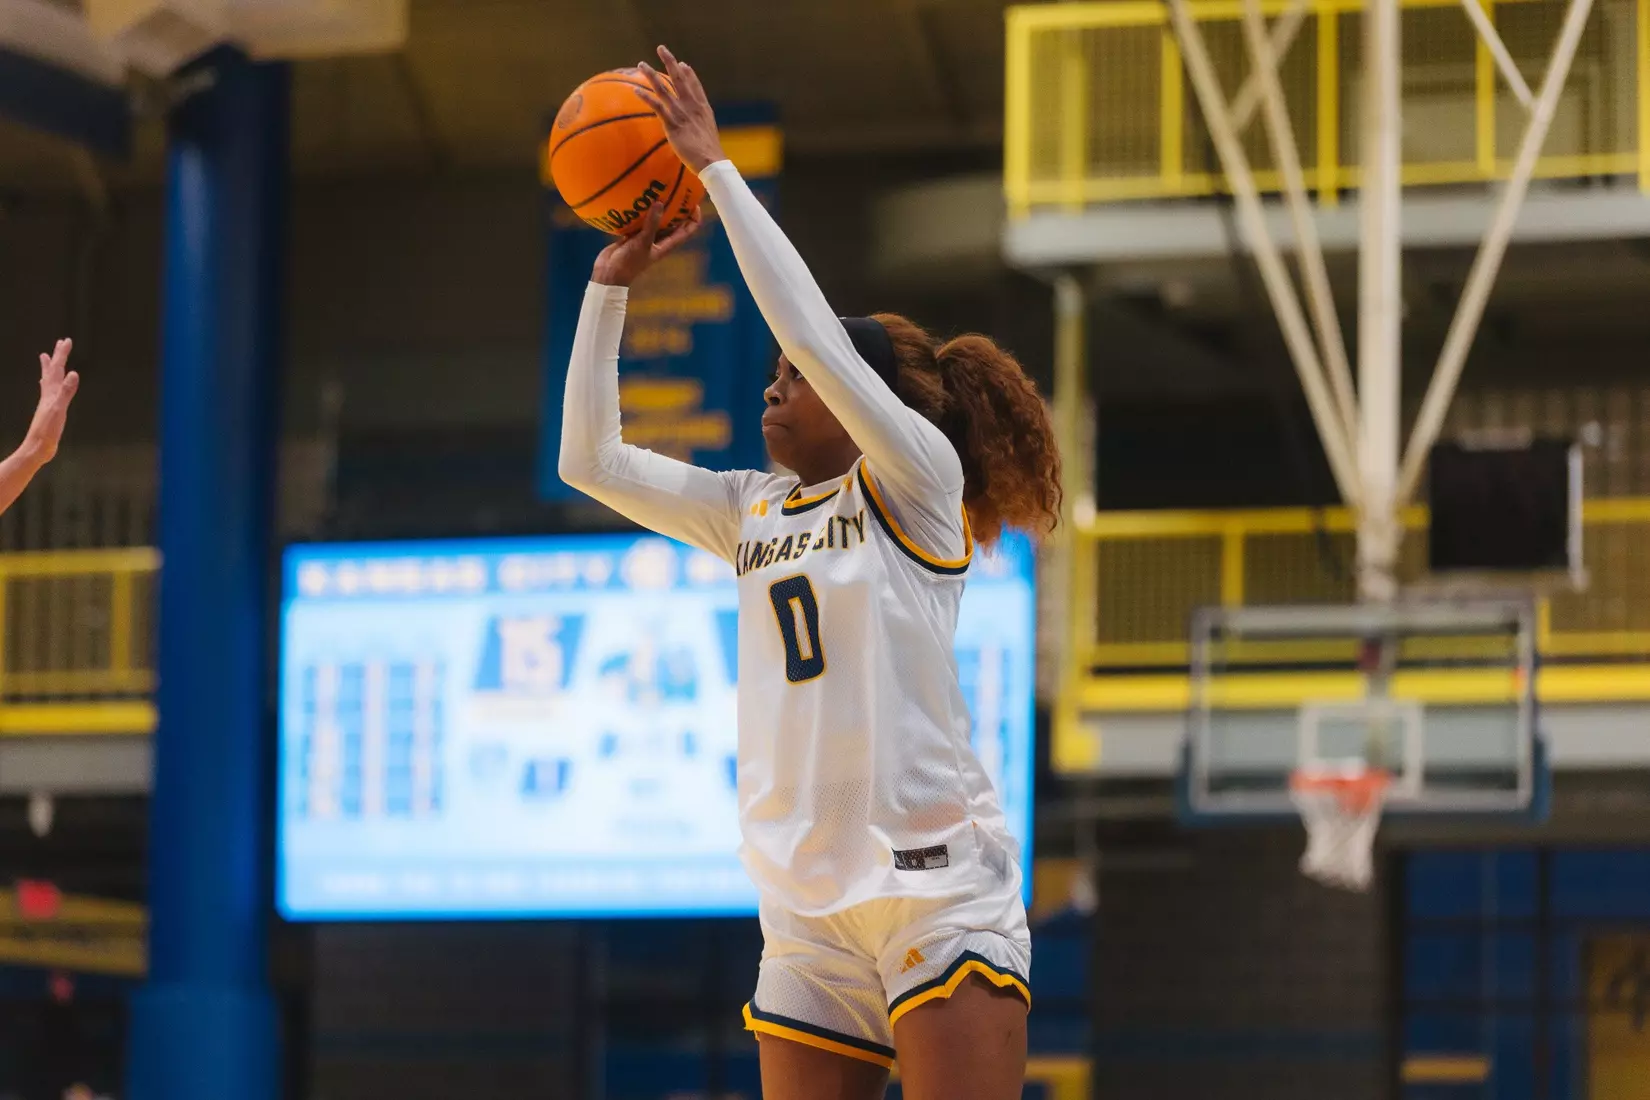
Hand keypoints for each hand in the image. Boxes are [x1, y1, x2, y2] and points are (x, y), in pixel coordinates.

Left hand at [22, 339, 77, 465]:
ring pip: (48, 380)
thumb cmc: (47, 430)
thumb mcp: (58, 410)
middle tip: (60, 343)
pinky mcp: (49, 411)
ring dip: (49, 368)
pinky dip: (49, 384)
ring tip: (45, 358)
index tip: (66, 340)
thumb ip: (66, 392)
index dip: (62, 355)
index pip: (58, 369)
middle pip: (52, 371)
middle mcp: (48, 394)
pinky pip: (49, 392)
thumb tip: (73, 373)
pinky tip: (49, 387)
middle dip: (57, 357)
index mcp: (51, 393)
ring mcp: (47, 402)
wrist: (37, 447)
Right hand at [591, 199, 702, 287]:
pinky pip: (639, 220)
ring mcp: (645, 237)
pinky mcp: (632, 234)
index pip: (687, 230)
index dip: (694, 217)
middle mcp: (658, 240)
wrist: (609, 273)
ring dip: (657, 207)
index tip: (693, 202)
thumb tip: (660, 203)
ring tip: (657, 190)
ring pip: (656, 219)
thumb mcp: (643, 242)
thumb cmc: (629, 263)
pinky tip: (638, 198)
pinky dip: (640, 211)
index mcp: (667, 245)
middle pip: (673, 222)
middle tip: (675, 189)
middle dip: (676, 207)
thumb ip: (652, 224)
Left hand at [634, 46, 726, 174]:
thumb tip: (697, 126)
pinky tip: (636, 89)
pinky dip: (646, 97)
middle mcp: (691, 106)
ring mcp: (681, 113)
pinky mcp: (672, 123)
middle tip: (661, 48)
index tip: (682, 63)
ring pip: (664, 88)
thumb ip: (701, 124)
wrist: (710, 160)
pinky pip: (656, 106)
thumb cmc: (709, 152)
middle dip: (670, 62)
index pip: (695, 85)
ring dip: (651, 75)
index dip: (688, 73)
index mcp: (703, 107)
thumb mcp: (708, 133)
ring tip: (641, 64)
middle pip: (679, 78)